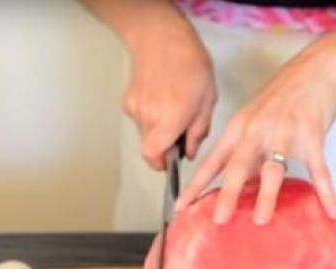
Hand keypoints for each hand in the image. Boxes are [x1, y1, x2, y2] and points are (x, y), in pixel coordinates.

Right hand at [121, 13, 215, 168]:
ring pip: (145, 135)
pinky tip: (161, 100)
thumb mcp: (208, 99)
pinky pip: (140, 120)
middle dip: (164, 148)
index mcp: (172, 116)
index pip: (154, 155)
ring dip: (158, 131)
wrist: (161, 38)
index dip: (162, 164)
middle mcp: (149, 116)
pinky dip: (150, 118)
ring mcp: (135, 109)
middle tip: (179, 133)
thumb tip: (188, 152)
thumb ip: (198, 130)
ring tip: (172, 110)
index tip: (171, 162)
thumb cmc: (190, 64)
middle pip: (150, 149)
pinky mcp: (127, 103)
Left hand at [174, 45, 335, 224]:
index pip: (212, 161)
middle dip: (227, 194)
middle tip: (219, 220)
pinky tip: (331, 211)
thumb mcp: (254, 119)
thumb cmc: (284, 96)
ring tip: (261, 220)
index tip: (181, 206)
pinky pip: (319, 170)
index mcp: (239, 128)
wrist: (317, 68)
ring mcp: (285, 133)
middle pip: (238, 165)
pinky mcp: (312, 136)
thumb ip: (245, 150)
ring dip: (266, 195)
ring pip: (273, 169)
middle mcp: (257, 130)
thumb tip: (238, 186)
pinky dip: (326, 193)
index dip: (196, 185)